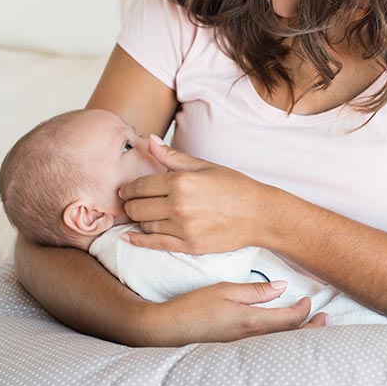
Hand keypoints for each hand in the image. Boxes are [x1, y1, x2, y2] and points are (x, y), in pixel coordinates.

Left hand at [119, 135, 274, 253]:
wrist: (260, 214)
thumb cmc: (235, 187)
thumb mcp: (205, 166)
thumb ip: (173, 157)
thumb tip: (149, 140)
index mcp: (181, 181)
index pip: (140, 186)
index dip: (129, 188)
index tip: (126, 190)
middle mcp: (179, 205)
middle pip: (137, 207)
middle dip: (130, 204)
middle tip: (131, 203)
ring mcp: (183, 227)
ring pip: (144, 226)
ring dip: (139, 221)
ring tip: (142, 216)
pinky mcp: (189, 245)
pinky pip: (155, 244)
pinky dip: (139, 240)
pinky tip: (130, 237)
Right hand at [139, 280, 328, 345]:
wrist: (165, 331)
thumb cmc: (192, 307)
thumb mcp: (224, 290)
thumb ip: (254, 291)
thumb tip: (281, 287)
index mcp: (251, 321)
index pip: (289, 320)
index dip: (304, 311)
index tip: (308, 301)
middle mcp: (251, 340)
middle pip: (291, 338)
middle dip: (311, 329)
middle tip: (324, 319)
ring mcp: (243, 350)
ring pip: (281, 345)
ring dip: (299, 336)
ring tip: (311, 326)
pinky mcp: (235, 353)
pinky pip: (267, 349)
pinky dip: (282, 342)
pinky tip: (284, 336)